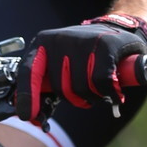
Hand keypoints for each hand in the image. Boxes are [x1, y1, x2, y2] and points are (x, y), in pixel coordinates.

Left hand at [13, 15, 146, 125]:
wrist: (119, 31)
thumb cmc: (85, 54)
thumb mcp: (60, 61)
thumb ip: (45, 82)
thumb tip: (30, 115)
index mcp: (43, 42)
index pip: (28, 71)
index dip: (27, 96)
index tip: (28, 115)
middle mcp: (60, 38)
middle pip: (61, 88)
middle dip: (75, 98)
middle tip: (86, 91)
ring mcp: (83, 40)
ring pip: (81, 88)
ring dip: (93, 96)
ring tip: (100, 85)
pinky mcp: (105, 45)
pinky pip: (101, 82)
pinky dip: (109, 92)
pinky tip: (113, 87)